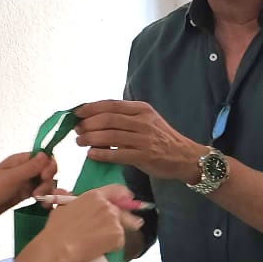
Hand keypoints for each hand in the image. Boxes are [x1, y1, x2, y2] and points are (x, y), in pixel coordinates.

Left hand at [0, 151, 55, 221]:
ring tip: (40, 202)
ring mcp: (23, 183)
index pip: (43, 158)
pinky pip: (39, 195)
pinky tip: (44, 206)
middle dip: (47, 183)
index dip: (48, 166)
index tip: (44, 176)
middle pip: (46, 172)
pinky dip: (44, 199)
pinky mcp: (22, 195)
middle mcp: (23, 170)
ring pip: (44, 184)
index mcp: (19, 161)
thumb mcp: (12, 177)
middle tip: (37, 194)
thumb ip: (31, 167)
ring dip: (46, 192)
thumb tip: (46, 154)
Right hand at [34, 184, 142, 261]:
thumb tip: (63, 192)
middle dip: (129, 218)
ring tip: (102, 242)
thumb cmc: (57, 229)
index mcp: (94, 196)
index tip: (129, 199)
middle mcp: (107, 206)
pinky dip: (112, 246)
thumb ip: (71, 199)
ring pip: (122, 227)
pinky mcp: (118, 236)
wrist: (60, 247)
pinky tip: (100, 248)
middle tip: (130, 225)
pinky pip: (120, 241)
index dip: (124, 195)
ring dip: (115, 234)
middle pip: (124, 210)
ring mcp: (114, 221)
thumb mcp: (62, 207)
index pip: (117, 190)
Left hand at [74, 100, 205, 180]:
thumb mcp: (147, 120)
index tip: (77, 113)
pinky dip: (102, 154)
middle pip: (108, 119)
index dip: (91, 108)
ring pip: (110, 136)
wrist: (186, 157)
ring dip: (91, 138)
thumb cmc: (162, 139)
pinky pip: (118, 154)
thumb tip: (96, 118)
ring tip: (79, 142)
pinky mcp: (144, 156)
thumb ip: (126, 118)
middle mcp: (142, 122)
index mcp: (142, 109)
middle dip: (88, 124)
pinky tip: (91, 154)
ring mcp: (144, 139)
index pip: (111, 105)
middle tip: (77, 130)